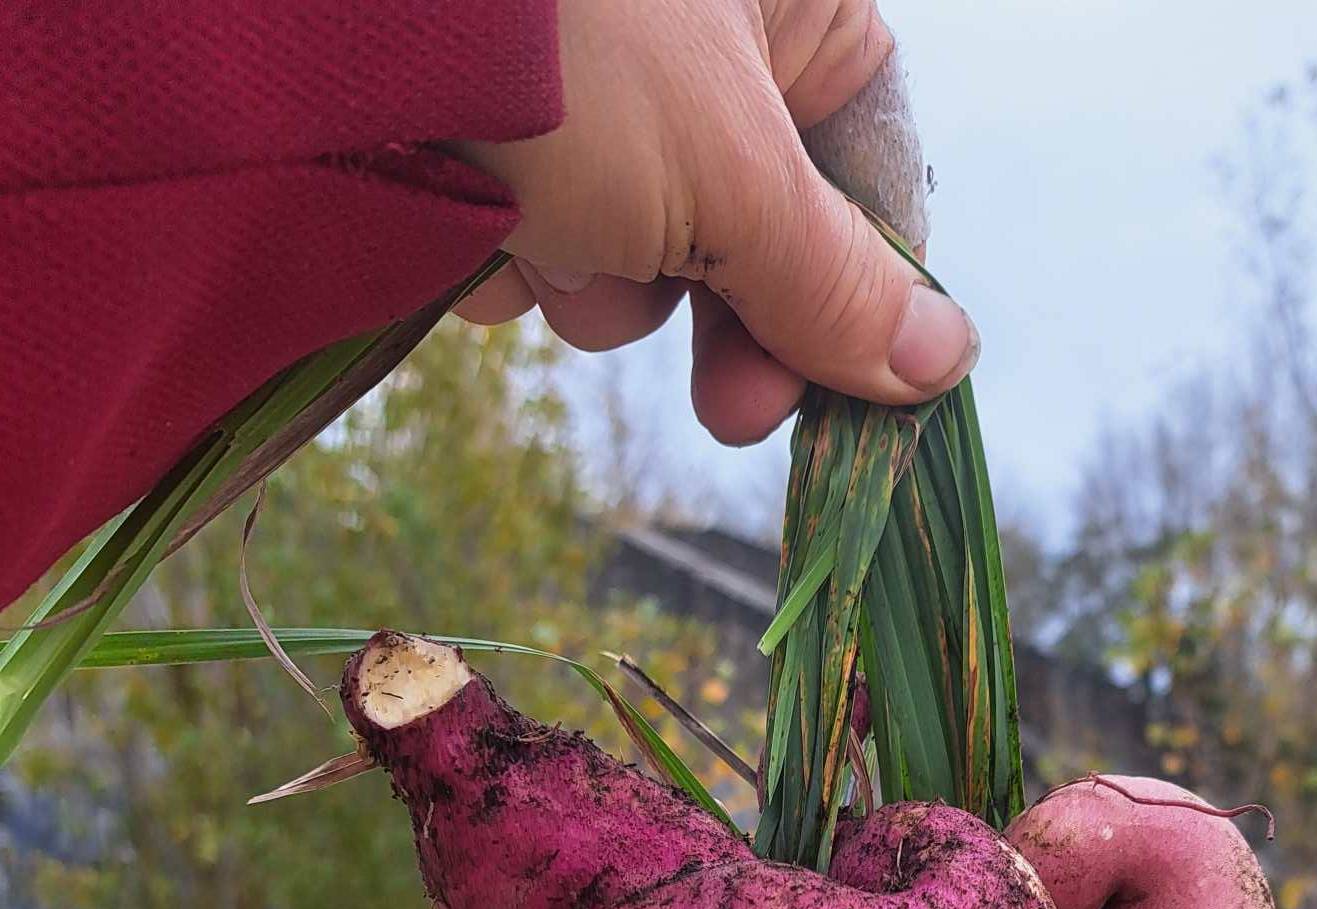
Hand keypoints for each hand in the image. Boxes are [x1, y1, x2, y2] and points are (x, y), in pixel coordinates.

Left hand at [454, 0, 975, 443]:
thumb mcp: (729, 177)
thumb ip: (834, 283)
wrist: (321, 17)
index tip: (849, 395)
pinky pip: (543, 224)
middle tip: (728, 410)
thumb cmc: (564, 46)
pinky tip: (473, 221)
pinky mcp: (492, 121)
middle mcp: (694, 28)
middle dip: (721, 311)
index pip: (872, 164)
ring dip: (601, 277)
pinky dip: (516, 251)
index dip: (863, 291)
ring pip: (643, 239)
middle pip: (758, 222)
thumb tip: (944, 366)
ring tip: (545, 232)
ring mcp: (589, 73)